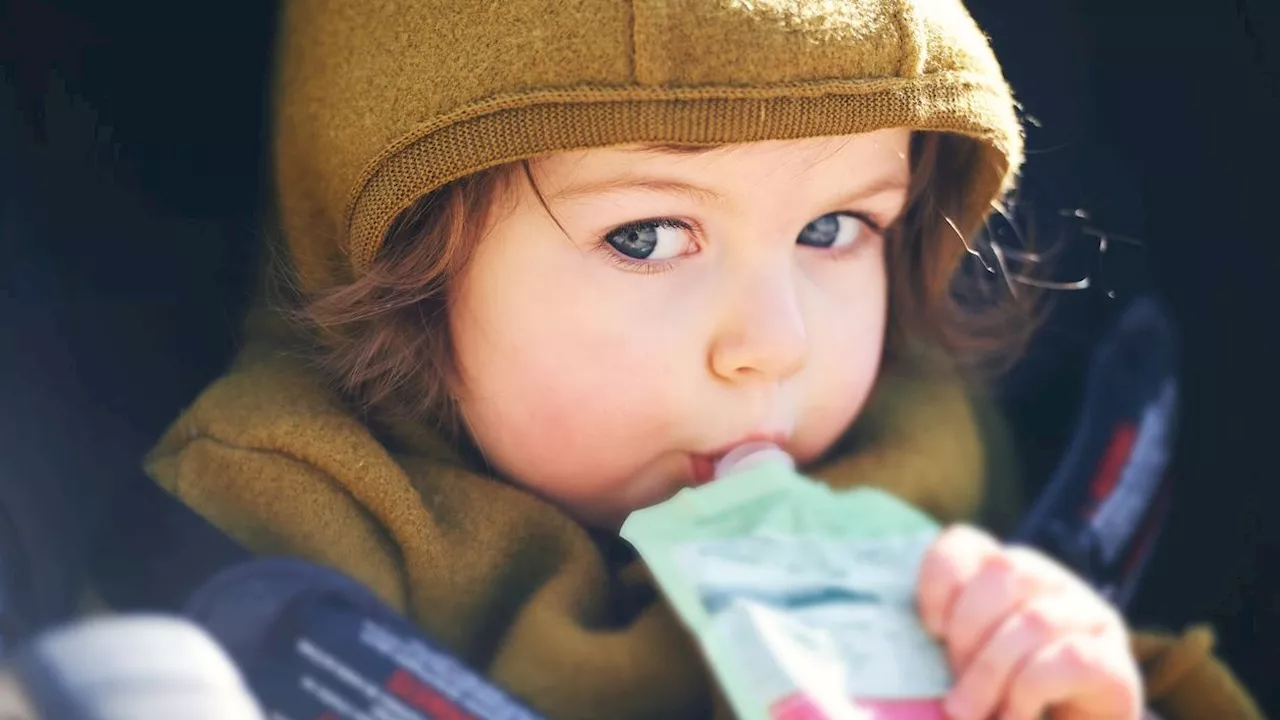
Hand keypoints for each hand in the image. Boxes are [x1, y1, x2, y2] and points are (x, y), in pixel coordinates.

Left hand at [917, 525, 1142, 719]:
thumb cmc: (1003, 704)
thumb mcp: (966, 667)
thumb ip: (945, 647)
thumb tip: (910, 654)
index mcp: (1007, 575)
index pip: (966, 543)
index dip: (940, 578)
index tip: (931, 630)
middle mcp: (1053, 584)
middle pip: (1004, 572)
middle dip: (968, 632)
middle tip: (956, 685)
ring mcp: (1091, 618)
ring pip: (1035, 620)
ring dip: (992, 673)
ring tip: (975, 712)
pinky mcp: (1115, 663)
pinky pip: (1069, 658)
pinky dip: (1027, 693)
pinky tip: (1013, 717)